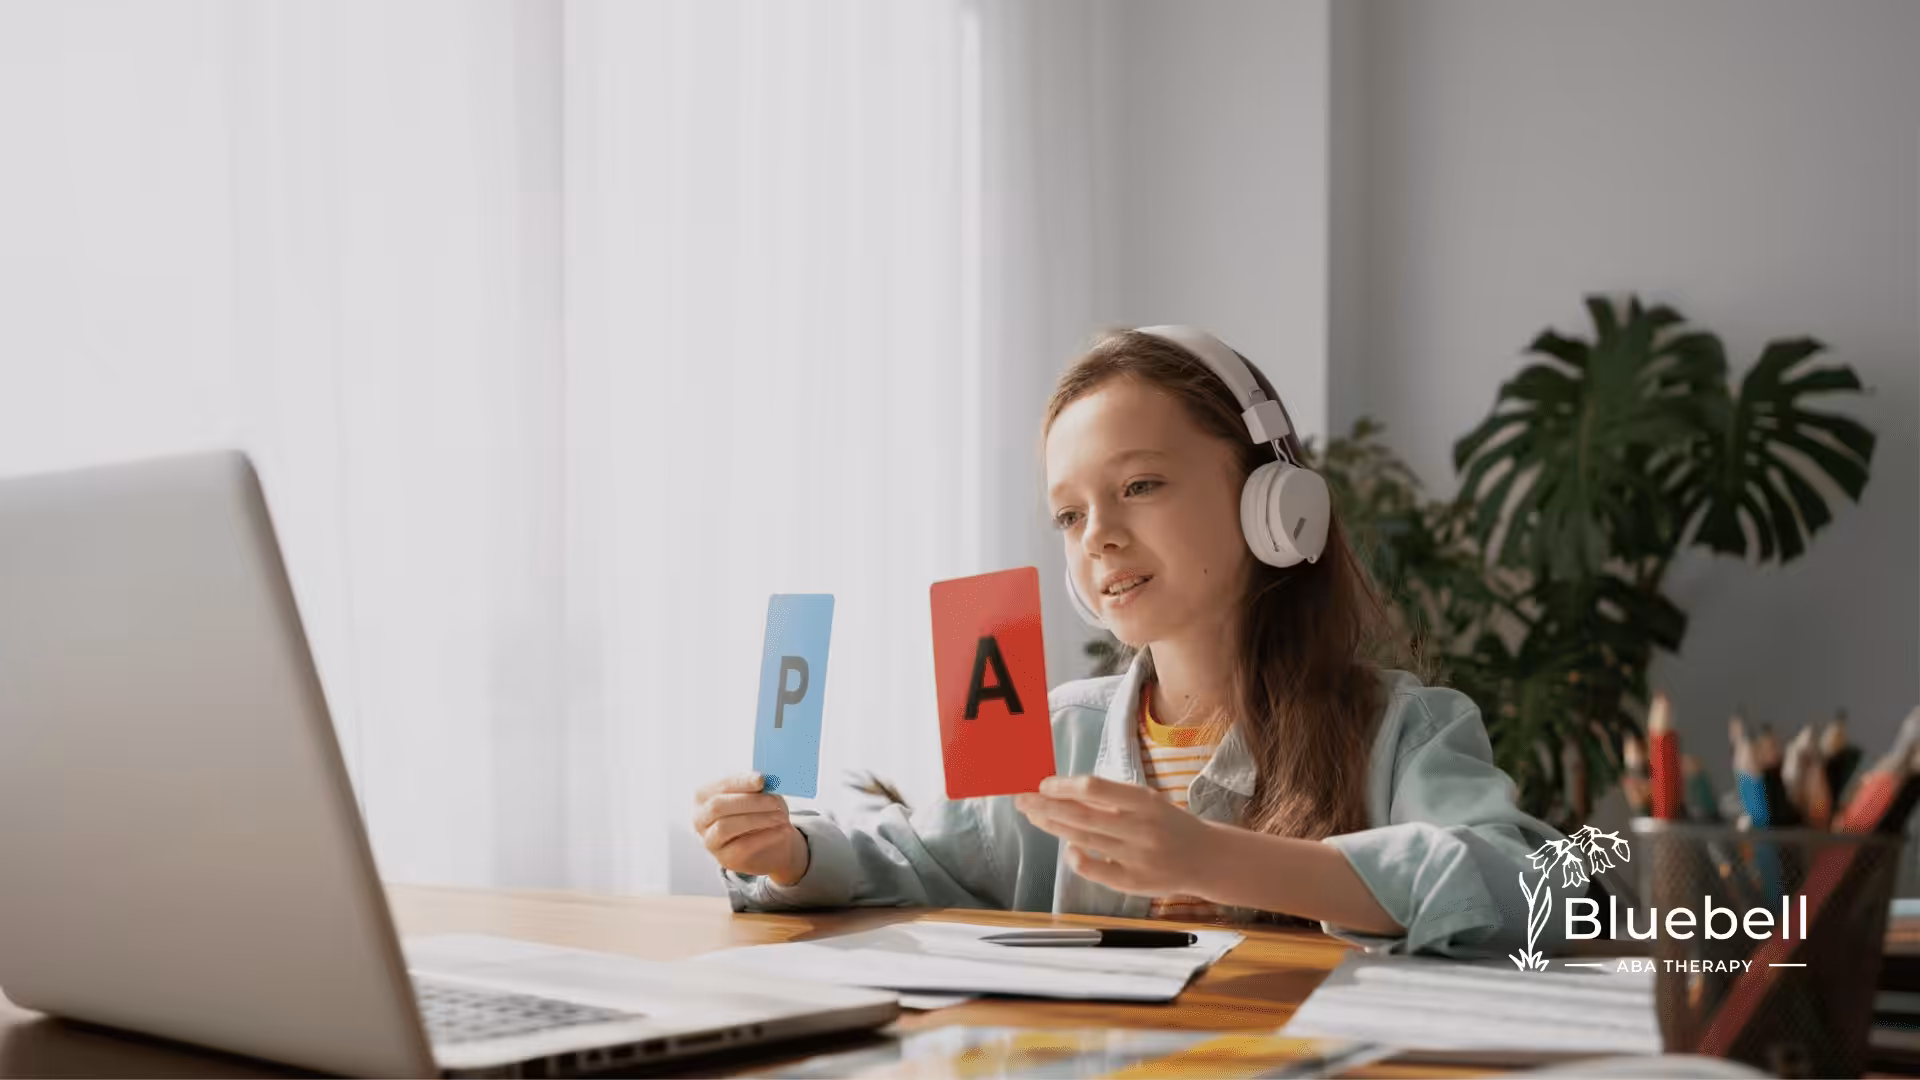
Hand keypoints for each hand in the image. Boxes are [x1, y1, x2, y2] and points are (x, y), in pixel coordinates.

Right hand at [692, 772, 808, 885]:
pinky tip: (781, 831)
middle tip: (775, 801)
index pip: (719, 786)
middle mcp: (700, 818)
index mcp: (703, 796)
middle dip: (749, 802)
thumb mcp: (758, 795)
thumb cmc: (759, 812)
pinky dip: (764, 837)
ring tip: (781, 816)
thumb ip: (758, 787)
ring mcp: (709, 840)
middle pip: (718, 806)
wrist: (770, 843)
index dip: (740, 782)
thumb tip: (767, 781)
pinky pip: (741, 847)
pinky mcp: (724, 858)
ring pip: (725, 827)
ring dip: (757, 819)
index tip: (762, 780)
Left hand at [1014, 775, 1225, 897]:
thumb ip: (1110, 800)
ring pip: (1084, 840)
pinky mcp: (1133, 883)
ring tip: (1034, 816)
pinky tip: (1067, 847)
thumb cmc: (1168, 824)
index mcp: (1145, 801)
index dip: (1063, 786)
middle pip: (1082, 815)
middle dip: (1046, 806)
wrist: (1206, 858)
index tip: (1042, 783)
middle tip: (1021, 799)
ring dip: (1053, 826)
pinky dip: (1076, 857)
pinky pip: (1095, 870)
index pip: (1095, 788)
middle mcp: (1141, 828)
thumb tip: (1061, 792)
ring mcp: (1137, 857)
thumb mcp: (1147, 802)